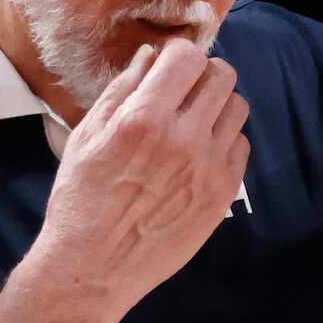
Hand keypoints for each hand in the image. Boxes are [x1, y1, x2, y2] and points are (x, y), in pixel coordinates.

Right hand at [33, 40, 250, 311]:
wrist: (94, 267)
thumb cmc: (81, 200)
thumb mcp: (87, 136)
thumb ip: (122, 90)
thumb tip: (151, 56)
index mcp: (144, 119)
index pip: (188, 57)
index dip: (179, 55)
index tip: (169, 66)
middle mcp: (183, 139)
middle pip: (222, 76)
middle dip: (202, 75)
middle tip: (183, 91)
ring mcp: (209, 169)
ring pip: (237, 108)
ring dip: (217, 106)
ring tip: (193, 122)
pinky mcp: (222, 195)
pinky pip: (241, 147)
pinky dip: (224, 141)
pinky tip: (199, 154)